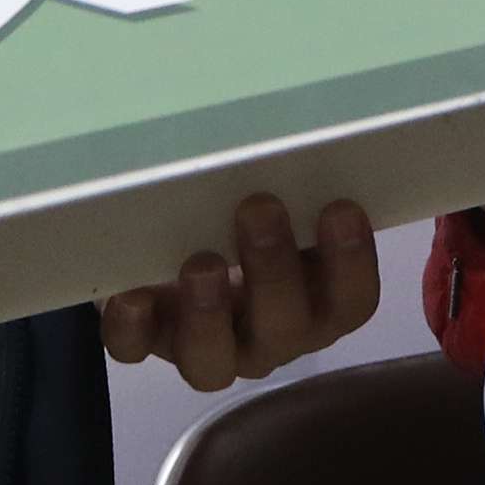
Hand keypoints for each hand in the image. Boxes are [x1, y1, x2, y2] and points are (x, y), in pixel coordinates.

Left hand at [98, 195, 379, 390]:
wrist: (175, 247)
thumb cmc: (243, 212)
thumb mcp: (269, 197)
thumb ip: (287, 179)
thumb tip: (287, 123)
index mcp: (315, 302)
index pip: (351, 302)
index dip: (352, 263)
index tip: (340, 207)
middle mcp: (267, 337)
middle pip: (285, 329)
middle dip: (273, 272)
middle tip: (258, 209)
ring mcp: (207, 349)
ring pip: (213, 360)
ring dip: (209, 314)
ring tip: (201, 264)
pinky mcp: (147, 342)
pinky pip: (135, 351)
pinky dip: (132, 326)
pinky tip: (132, 294)